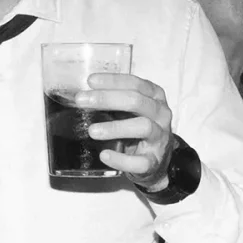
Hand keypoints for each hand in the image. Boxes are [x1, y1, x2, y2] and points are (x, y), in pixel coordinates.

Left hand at [83, 71, 174, 190]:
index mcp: (154, 96)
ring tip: (92, 131)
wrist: (158, 159)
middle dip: (107, 99)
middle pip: (137, 101)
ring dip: (115, 128)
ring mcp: (160, 137)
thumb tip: (83, 95)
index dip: (112, 81)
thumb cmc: (138, 128)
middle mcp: (160, 114)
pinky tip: (105, 155)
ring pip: (143, 127)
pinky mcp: (155, 161)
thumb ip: (113, 101)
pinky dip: (121, 159)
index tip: (90, 81)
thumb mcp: (131, 110)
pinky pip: (140, 161)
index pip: (135, 83)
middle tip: (81, 101)